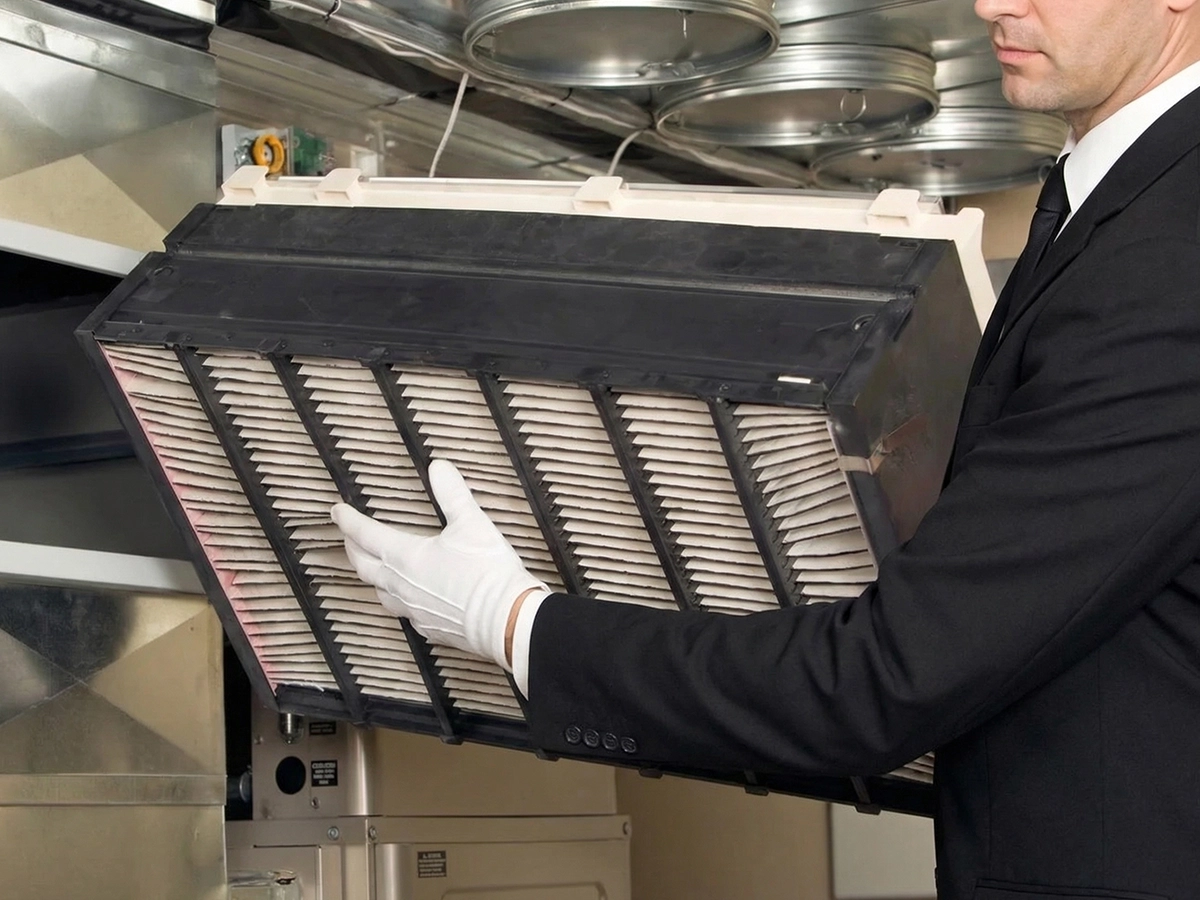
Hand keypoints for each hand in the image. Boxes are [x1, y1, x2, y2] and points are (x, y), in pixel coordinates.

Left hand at [331, 459, 547, 670]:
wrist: (506, 621)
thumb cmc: (488, 573)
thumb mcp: (472, 523)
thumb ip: (452, 494)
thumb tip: (439, 466)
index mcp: (406, 557)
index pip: (366, 535)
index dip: (348, 520)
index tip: (336, 510)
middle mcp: (402, 585)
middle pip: (364, 565)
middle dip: (353, 548)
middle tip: (349, 536)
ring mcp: (414, 610)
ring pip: (380, 592)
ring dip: (372, 576)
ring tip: (373, 567)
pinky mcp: (429, 628)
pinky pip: (404, 612)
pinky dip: (398, 599)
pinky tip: (409, 597)